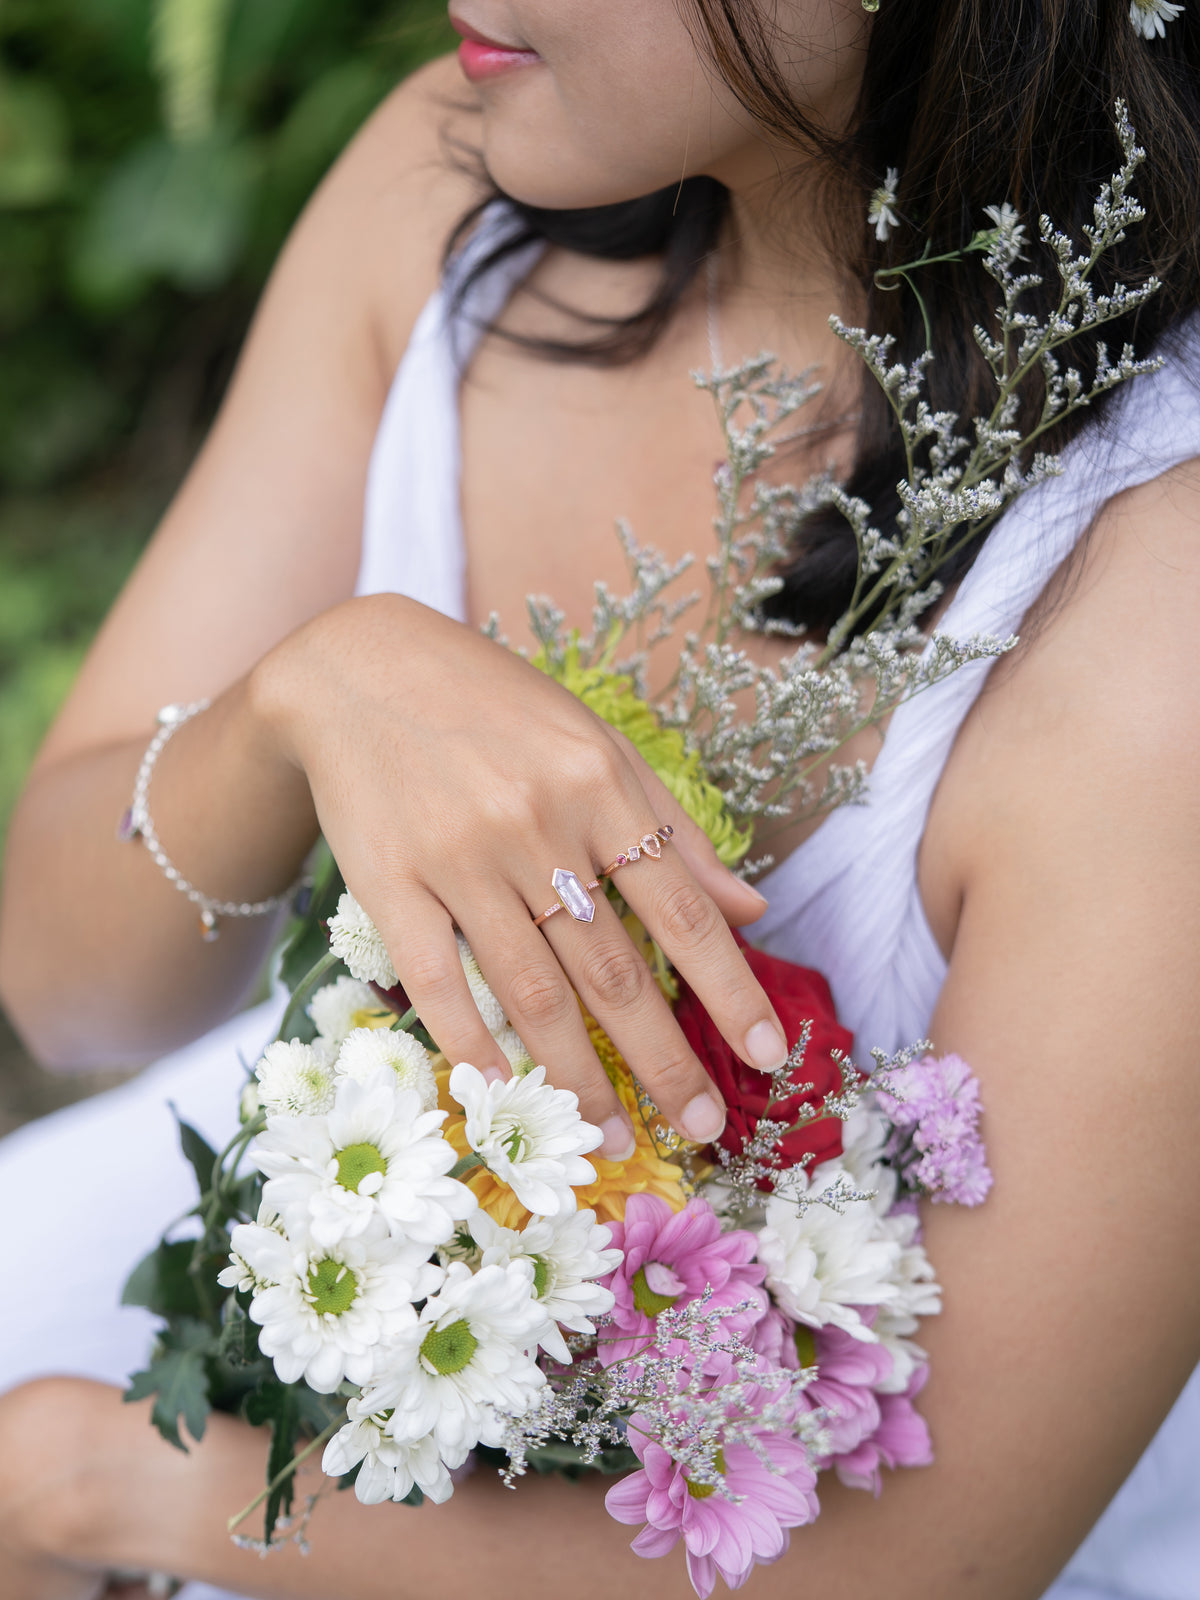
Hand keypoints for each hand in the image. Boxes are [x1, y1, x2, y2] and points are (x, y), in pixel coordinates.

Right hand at [253, 594, 789, 1155]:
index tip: (763, 1057)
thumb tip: (749, 909)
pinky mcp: (388, 882)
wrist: (356, 669)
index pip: (682, 910)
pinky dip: (476, 1045)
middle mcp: (536, 823)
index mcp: (600, 785)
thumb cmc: (492, 706)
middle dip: (664, 1060)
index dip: (729, 990)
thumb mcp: (596, 744)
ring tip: (611, 1136)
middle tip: (701, 1129)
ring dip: (578, 1077)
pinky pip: (439, 981)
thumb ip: (671, 827)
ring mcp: (459, 857)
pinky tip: (506, 1094)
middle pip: (613, 969)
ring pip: (532, 991)